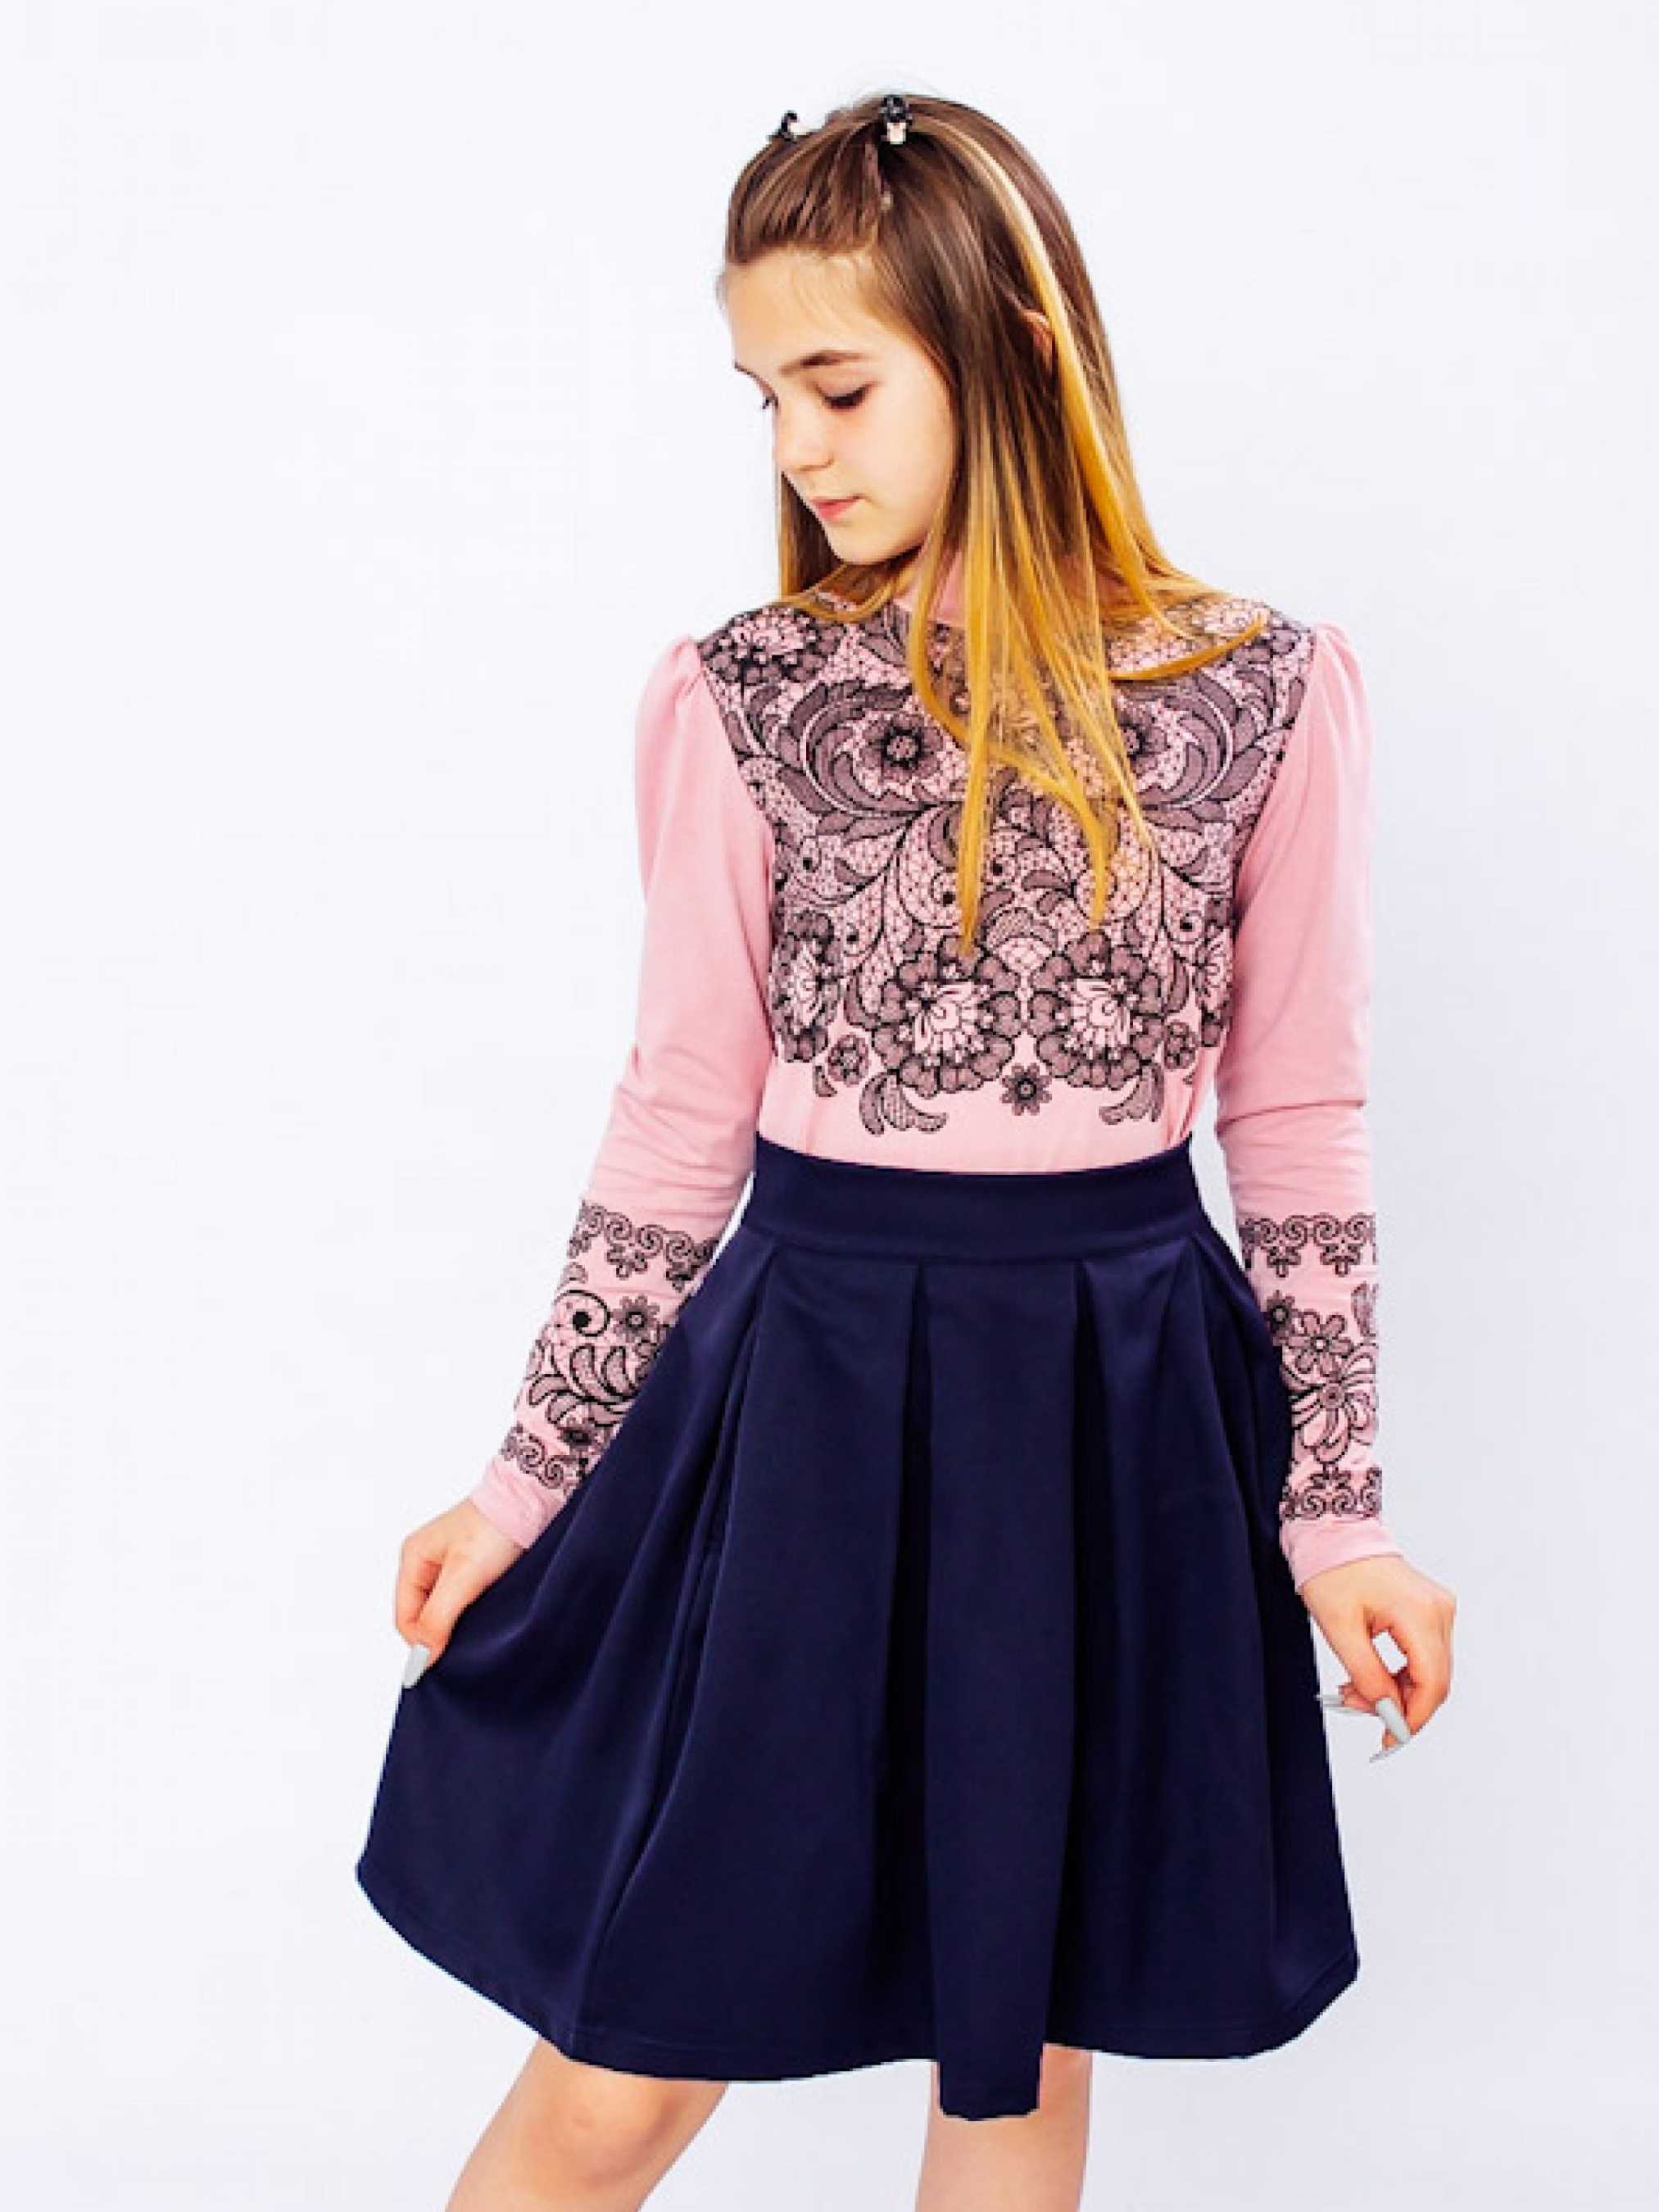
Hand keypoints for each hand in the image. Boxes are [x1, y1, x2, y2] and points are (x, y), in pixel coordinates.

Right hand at [394, 1498, 525, 1681]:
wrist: (532, 1501)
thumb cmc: (495, 1528)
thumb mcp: (462, 1577)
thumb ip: (438, 1617)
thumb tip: (421, 1657)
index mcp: (413, 1557)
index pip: (404, 1618)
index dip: (420, 1643)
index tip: (443, 1661)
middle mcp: (427, 1561)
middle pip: (421, 1616)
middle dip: (439, 1634)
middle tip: (465, 1646)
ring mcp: (450, 1565)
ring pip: (443, 1611)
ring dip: (457, 1624)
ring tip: (479, 1628)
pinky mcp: (473, 1568)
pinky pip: (462, 1602)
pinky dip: (471, 1613)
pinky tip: (487, 1615)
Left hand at [1297, 1553, 1456, 1758]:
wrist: (1334, 1533)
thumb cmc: (1332, 1571)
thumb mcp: (1340, 1629)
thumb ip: (1367, 1675)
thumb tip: (1388, 1713)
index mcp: (1419, 1612)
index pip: (1432, 1682)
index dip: (1412, 1717)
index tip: (1389, 1740)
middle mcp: (1439, 1610)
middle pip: (1435, 1681)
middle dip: (1399, 1705)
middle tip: (1356, 1706)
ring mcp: (1439, 1608)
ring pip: (1431, 1672)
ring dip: (1398, 1691)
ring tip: (1355, 1689)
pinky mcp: (1432, 1610)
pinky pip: (1426, 1656)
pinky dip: (1401, 1674)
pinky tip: (1372, 1676)